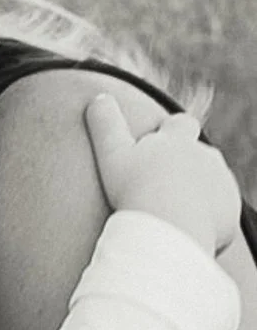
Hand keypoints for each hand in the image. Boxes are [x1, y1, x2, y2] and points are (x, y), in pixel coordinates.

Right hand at [85, 94, 241, 256]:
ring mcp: (222, 182)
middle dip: (186, 166)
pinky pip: (219, 213)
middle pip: (199, 155)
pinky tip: (182, 231)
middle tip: (160, 187)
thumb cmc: (136, 192)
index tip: (159, 148)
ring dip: (196, 194)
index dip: (172, 132)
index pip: (181, 124)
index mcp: (178, 140)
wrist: (169, 230)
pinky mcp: (230, 210)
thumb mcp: (112, 156)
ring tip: (169, 214)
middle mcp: (206, 155)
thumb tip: (98, 98)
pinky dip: (205, 219)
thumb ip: (105, 125)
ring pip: (211, 183)